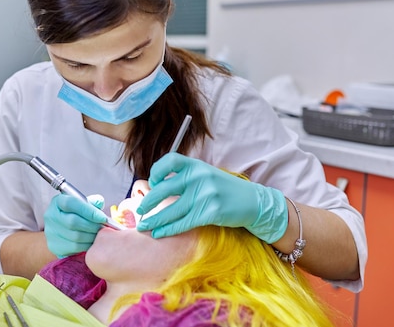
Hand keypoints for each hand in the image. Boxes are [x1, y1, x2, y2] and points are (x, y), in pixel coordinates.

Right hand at [44, 194, 107, 257]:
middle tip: (103, 227)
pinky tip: (92, 241)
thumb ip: (91, 202)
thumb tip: (99, 202)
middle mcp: (51, 216)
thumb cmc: (75, 213)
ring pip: (75, 236)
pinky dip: (87, 245)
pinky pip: (75, 247)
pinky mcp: (54, 246)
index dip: (88, 210)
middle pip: (73, 221)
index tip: (102, 217)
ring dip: (91, 236)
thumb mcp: (81, 203)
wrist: (61, 228)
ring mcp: (51, 232)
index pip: (71, 203)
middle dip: (92, 225)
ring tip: (99, 234)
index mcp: (57, 201)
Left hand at [137, 153, 287, 243]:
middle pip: (164, 189)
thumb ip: (186, 177)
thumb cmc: (225, 189)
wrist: (253, 202)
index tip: (152, 183)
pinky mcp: (210, 212)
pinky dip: (168, 229)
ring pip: (171, 210)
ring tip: (144, 226)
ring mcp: (204, 195)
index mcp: (196, 165)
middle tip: (140, 211)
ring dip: (154, 220)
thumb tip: (157, 187)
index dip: (156, 172)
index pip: (169, 160)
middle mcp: (199, 177)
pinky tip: (159, 233)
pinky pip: (183, 223)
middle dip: (148, 202)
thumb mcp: (206, 175)